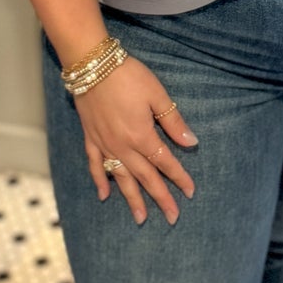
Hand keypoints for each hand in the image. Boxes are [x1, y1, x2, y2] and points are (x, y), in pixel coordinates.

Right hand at [75, 56, 196, 224]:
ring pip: (121, 178)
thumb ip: (173, 121)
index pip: (165, 162)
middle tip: (173, 218)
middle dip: (161, 198)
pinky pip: (95, 164)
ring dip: (132, 199)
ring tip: (140, 218)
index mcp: (142, 136)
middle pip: (145, 177)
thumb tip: (191, 142)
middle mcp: (123, 146)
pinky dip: (99, 180)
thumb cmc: (128, 76)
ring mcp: (104, 144)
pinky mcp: (90, 138)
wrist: (92, 64)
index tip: (191, 192)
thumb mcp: (157, 95)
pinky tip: (104, 195)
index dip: (179, 178)